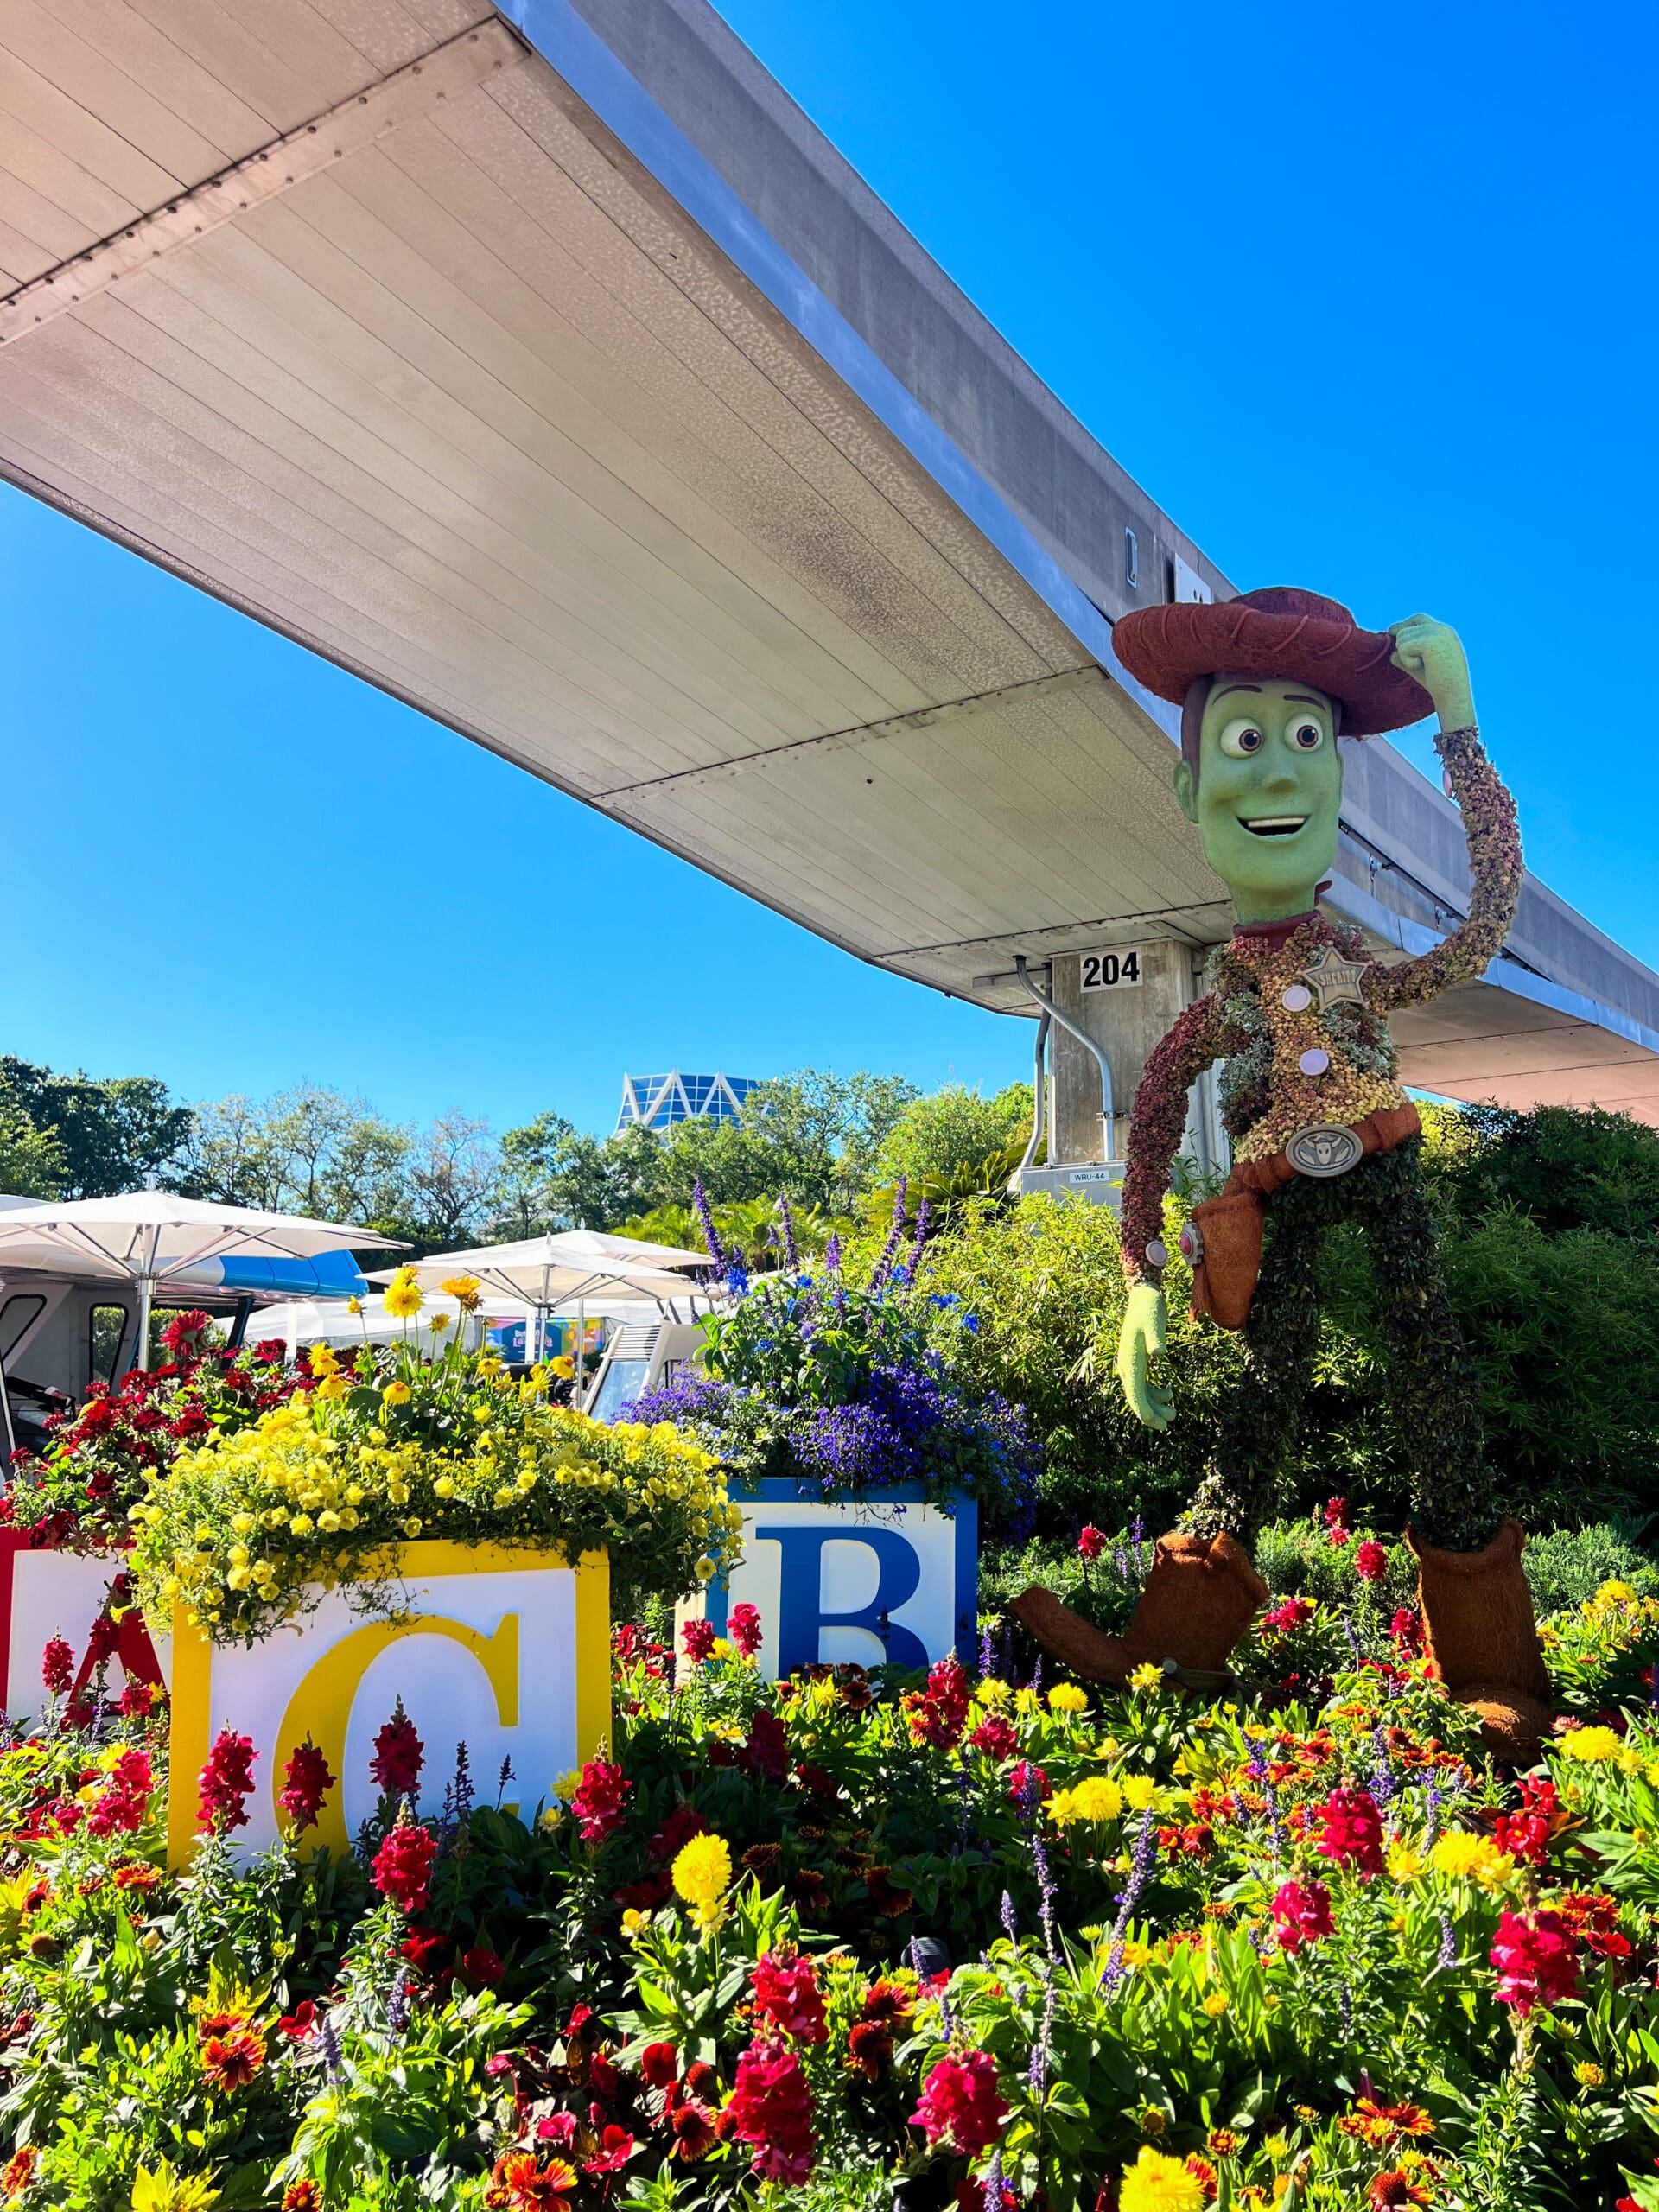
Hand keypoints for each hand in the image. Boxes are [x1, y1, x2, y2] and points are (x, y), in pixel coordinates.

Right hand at [1116, 1280, 1173, 1428]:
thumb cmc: (1149, 1308)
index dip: (1146, 1413)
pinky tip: (1169, 1393)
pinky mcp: (1138, 1361)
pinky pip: (1143, 1385)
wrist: (1143, 1296)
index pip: (1135, 1395)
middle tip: (1172, 1422)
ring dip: (1156, 1405)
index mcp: (1130, 1361)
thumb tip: (1159, 1352)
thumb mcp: (1154, 1320)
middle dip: (1153, 1414)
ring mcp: (1131, 1364)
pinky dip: (1155, 1394)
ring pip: (1140, 1394)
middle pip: (1136, 1398)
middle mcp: (1126, 1366)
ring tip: (1174, 1412)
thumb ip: (1156, 1337)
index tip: (1161, 1425)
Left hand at [1388, 614, 1475, 730]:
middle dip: (1401, 645)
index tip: (1393, 634)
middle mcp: (1442, 628)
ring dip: (1405, 656)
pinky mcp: (1430, 641)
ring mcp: (1437, 632)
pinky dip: (1407, 661)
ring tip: (1423, 667)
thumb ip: (1407, 657)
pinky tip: (1422, 667)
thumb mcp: (1420, 667)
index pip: (1418, 619)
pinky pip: (1403, 647)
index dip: (1404, 626)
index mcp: (1445, 632)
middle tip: (1415, 662)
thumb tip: (1392, 653)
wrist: (1454, 696)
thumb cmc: (1439, 685)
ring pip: (1402, 638)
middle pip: (1406, 627)